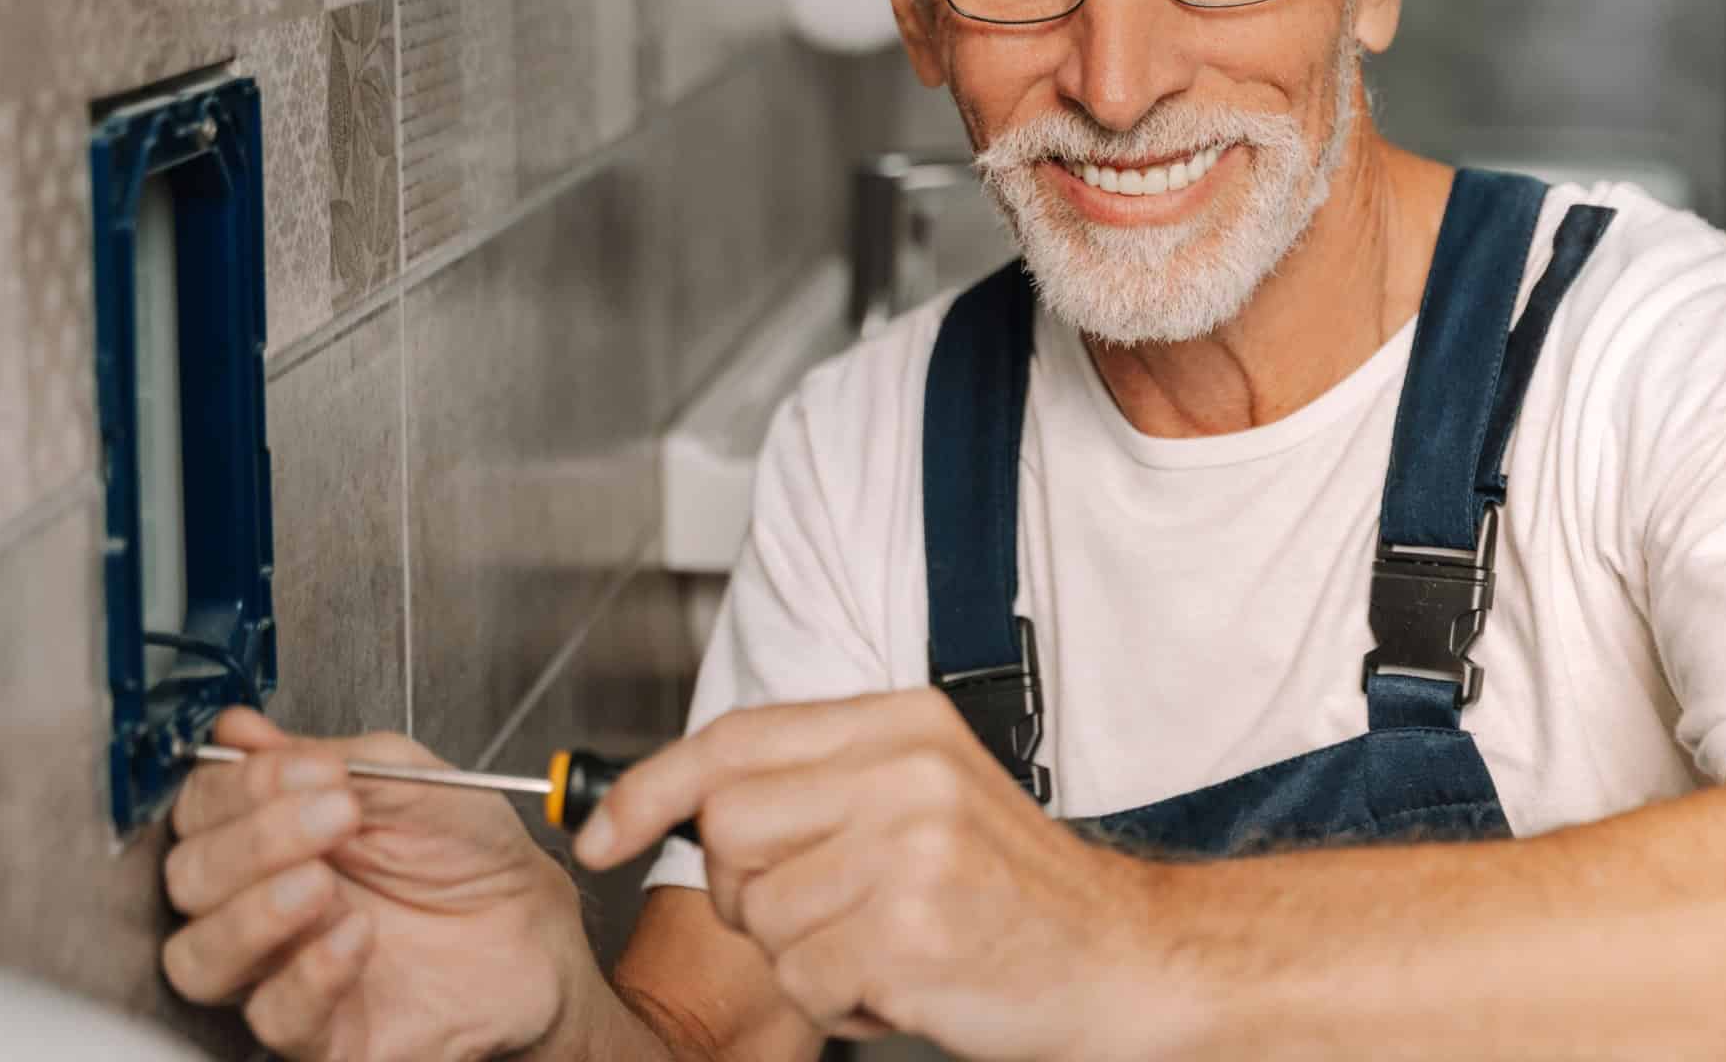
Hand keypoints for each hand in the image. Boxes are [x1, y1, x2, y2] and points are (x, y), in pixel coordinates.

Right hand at [160, 709, 601, 1060]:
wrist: (532, 927)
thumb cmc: (469, 854)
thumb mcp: (409, 780)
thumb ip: (326, 757)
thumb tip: (239, 731)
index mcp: (270, 830)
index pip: (201, 807)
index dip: (241, 784)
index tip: (313, 770)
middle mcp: (259, 900)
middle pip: (188, 879)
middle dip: (253, 841)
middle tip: (331, 816)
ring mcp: (280, 969)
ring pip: (199, 959)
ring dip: (255, 912)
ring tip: (323, 882)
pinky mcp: (318, 1032)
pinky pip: (276, 1016)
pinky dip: (310, 972)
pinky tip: (356, 935)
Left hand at [577, 690, 1183, 1061]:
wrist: (1124, 958)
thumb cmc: (1015, 894)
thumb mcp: (926, 797)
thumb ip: (822, 783)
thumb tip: (686, 803)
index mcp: (902, 723)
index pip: (734, 738)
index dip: (648, 789)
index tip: (600, 833)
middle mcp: (906, 770)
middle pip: (731, 826)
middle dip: (753, 892)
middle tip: (829, 913)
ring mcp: (911, 846)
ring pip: (763, 914)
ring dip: (806, 956)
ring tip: (884, 947)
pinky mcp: (912, 928)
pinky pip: (804, 979)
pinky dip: (838, 1002)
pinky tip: (904, 982)